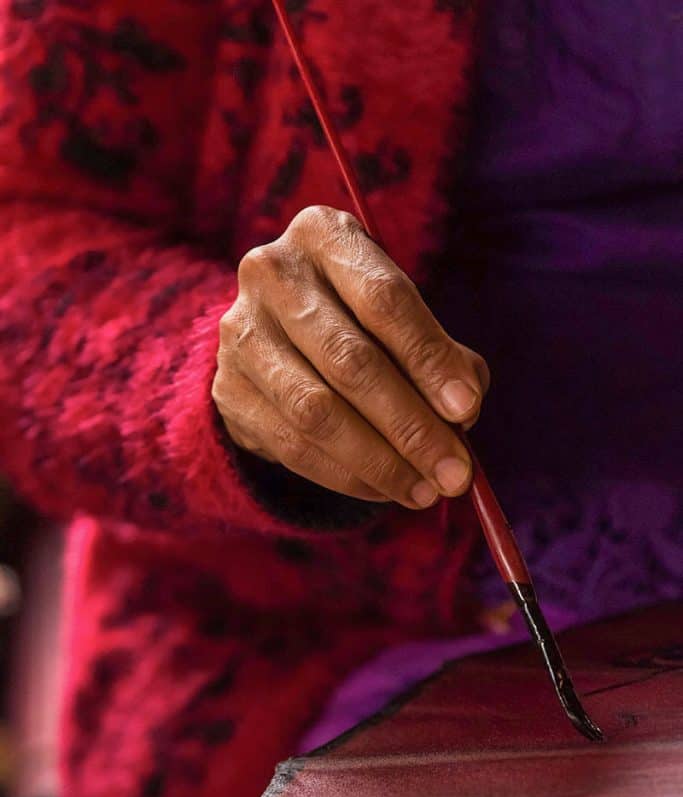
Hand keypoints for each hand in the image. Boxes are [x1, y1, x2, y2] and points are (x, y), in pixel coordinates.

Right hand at [213, 205, 489, 508]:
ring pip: (317, 411)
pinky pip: (292, 445)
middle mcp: (272, 273)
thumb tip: (463, 414)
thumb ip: (441, 355)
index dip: (429, 359)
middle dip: (411, 426)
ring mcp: (241, 332)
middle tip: (455, 472)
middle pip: (350, 360)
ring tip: (425, 491)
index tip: (468, 410)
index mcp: (324, 234)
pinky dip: (345, 476)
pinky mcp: (227, 388)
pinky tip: (382, 490)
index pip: (384, 299)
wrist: (274, 336)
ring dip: (379, 462)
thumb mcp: (400, 317)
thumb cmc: (359, 320)